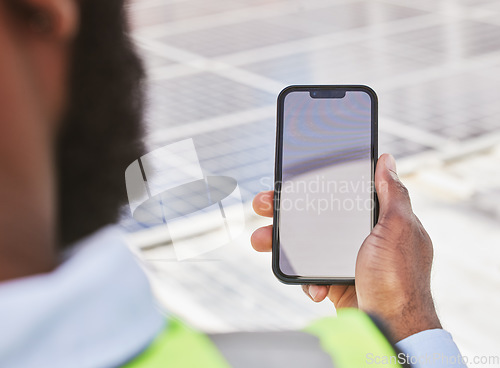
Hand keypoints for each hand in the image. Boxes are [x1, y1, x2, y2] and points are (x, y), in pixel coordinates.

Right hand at [251, 154, 440, 341]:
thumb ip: (391, 194)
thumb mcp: (398, 229)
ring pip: (308, 244)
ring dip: (282, 242)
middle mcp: (363, 237)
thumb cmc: (399, 280)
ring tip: (261, 239)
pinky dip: (307, 279)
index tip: (292, 180)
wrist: (391, 329)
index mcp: (379, 220)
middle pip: (318, 216)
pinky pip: (311, 273)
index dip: (315, 185)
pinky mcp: (337, 282)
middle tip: (263, 205)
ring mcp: (348, 260)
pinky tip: (314, 287)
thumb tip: (386, 160)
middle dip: (287, 211)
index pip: (342, 193)